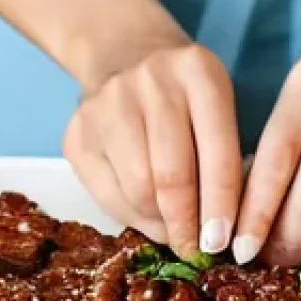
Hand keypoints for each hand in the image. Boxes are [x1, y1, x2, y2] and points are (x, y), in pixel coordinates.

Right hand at [63, 31, 242, 258]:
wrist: (123, 51)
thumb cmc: (182, 92)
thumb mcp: (215, 105)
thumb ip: (223, 156)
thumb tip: (220, 233)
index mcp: (198, 73)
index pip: (217, 154)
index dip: (221, 207)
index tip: (223, 243)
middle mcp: (150, 84)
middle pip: (171, 178)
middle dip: (187, 225)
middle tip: (196, 248)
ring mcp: (106, 107)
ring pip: (138, 191)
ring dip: (160, 224)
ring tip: (173, 230)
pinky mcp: (76, 134)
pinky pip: (106, 194)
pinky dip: (131, 216)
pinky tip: (146, 214)